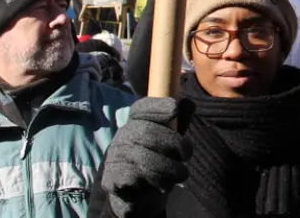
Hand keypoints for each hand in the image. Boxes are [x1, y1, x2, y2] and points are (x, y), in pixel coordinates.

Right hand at [102, 97, 192, 217]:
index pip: (141, 108)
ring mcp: (114, 157)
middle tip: (187, 156)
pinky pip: (134, 177)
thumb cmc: (158, 162)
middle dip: (174, 143)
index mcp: (135, 123)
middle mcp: (122, 136)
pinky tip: (160, 186)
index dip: (157, 106)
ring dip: (169, 168)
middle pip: (147, 132)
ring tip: (180, 175)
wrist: (139, 197)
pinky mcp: (111, 179)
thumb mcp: (171, 141)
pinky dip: (155, 182)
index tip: (174, 109)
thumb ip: (179, 123)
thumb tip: (188, 102)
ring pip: (144, 157)